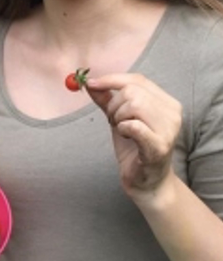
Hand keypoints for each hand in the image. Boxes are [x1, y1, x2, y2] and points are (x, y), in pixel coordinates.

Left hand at [86, 73, 181, 196]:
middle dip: (114, 105)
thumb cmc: (134, 148)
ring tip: (122, 130)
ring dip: (118, 117)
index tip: (91, 83)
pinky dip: (123, 128)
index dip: (111, 79)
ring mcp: (168, 129)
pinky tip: (126, 136)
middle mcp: (172, 113)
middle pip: (133, 91)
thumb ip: (107, 100)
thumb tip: (90, 83)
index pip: (138, 80)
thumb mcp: (118, 119)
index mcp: (166, 102)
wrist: (145, 181)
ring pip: (134, 105)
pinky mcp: (159, 146)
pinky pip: (135, 126)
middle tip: (114, 121)